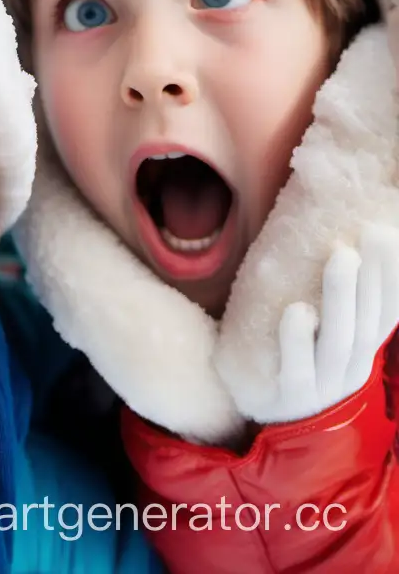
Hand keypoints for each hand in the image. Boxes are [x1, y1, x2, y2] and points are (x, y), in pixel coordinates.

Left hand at [250, 223, 398, 424]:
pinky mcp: (290, 395)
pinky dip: (297, 339)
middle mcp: (351, 370)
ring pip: (338, 339)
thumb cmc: (303, 371)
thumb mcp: (329, 343)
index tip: (390, 236)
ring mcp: (323, 385)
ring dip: (341, 296)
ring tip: (341, 257)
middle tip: (373, 234)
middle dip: (374, 276)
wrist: (277, 429)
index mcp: (364, 354)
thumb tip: (340, 251)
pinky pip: (296, 367)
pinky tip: (296, 310)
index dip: (394, 279)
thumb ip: (340, 310)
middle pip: (368, 321)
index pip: (387, 314)